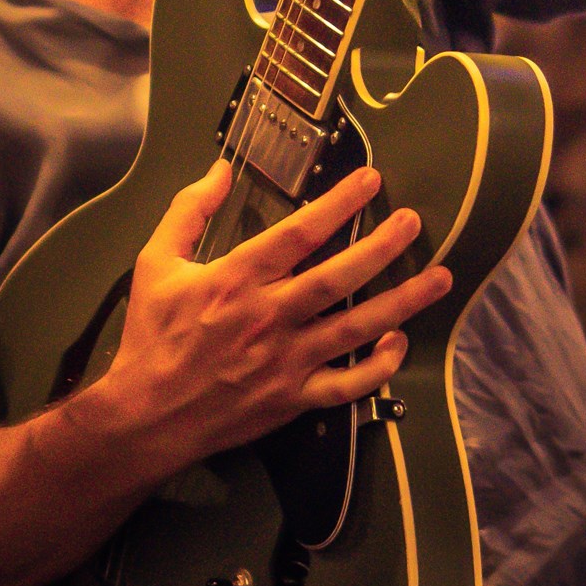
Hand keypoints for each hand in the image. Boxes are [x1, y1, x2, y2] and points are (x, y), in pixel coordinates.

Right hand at [104, 160, 450, 468]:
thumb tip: (221, 169)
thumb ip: (189, 210)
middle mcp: (269, 316)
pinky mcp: (294, 399)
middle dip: (382, 246)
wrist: (145, 416)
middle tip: (414, 222)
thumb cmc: (152, 334)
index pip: (300, 233)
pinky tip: (400, 343)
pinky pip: (348, 385)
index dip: (339, 203)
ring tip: (439, 277)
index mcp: (237, 278)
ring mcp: (286, 361)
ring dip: (402, 302)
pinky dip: (379, 367)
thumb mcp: (155, 260)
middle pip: (339, 278)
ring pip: (356, 329)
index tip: (371, 180)